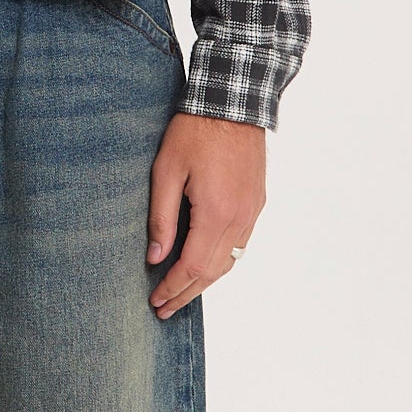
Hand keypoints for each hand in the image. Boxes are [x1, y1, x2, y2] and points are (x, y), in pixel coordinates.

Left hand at [145, 113, 265, 317]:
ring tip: (181, 294)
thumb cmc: (195, 132)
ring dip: (205, 282)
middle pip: (212, 273)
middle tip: (164, 310)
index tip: (155, 302)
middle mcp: (240, 219)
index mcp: (216, 214)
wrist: (234, 102)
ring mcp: (252, 212)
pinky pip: (239, 246)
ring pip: (229, 262)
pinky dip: (221, 263)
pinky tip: (205, 266)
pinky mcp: (257, 203)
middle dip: (186, 294)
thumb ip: (161, 218)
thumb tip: (155, 257)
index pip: (192, 267)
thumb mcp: (165, 172)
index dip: (172, 288)